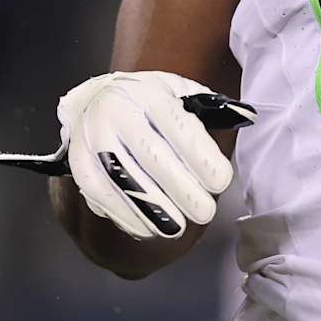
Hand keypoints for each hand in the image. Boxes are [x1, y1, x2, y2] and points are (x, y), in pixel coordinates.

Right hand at [57, 71, 254, 240]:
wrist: (97, 99)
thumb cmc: (150, 102)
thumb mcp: (180, 92)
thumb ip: (209, 107)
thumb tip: (244, 117)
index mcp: (150, 91)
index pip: (179, 125)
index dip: (201, 156)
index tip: (221, 182)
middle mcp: (118, 110)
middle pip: (152, 155)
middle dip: (182, 189)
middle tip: (205, 212)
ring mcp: (93, 135)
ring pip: (123, 176)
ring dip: (151, 208)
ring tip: (176, 228)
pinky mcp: (77, 159)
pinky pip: (97, 191)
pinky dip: (122, 214)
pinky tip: (145, 228)